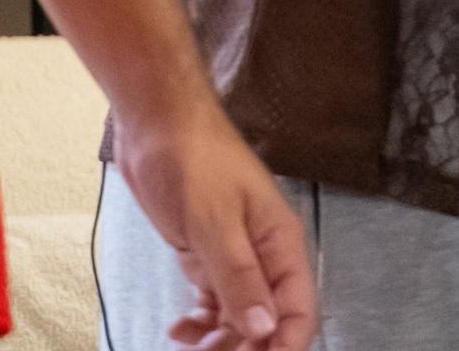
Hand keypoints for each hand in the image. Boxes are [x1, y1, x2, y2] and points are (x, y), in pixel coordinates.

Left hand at [118, 107, 315, 349]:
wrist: (158, 128)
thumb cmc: (196, 165)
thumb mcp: (216, 222)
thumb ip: (240, 277)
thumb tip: (265, 329)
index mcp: (281, 244)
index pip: (299, 308)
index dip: (286, 344)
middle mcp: (264, 256)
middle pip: (269, 319)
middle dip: (246, 346)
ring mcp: (235, 256)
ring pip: (240, 316)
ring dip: (219, 340)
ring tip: (188, 343)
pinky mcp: (206, 255)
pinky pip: (215, 302)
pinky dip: (200, 322)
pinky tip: (178, 327)